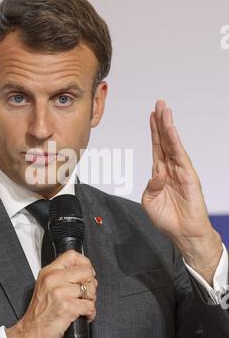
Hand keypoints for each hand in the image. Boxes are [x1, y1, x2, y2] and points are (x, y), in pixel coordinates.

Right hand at [6, 250, 96, 337]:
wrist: (29, 334)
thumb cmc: (40, 313)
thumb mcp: (46, 287)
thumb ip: (62, 276)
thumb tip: (86, 272)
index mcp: (48, 272)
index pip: (72, 255)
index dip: (84, 264)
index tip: (85, 274)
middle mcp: (53, 279)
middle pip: (86, 271)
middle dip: (91, 284)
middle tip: (85, 295)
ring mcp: (59, 293)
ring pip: (90, 289)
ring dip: (91, 300)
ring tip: (82, 306)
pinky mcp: (66, 307)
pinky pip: (89, 306)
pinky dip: (90, 313)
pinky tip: (83, 316)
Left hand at [142, 100, 222, 282]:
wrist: (183, 233)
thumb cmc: (168, 218)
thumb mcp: (149, 202)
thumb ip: (150, 186)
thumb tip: (156, 173)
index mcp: (160, 173)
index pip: (157, 147)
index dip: (153, 131)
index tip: (151, 115)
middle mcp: (170, 168)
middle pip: (165, 140)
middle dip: (161, 122)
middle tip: (159, 104)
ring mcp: (180, 171)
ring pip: (172, 144)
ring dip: (168, 127)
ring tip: (165, 110)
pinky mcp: (189, 176)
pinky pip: (180, 156)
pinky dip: (175, 142)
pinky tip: (171, 130)